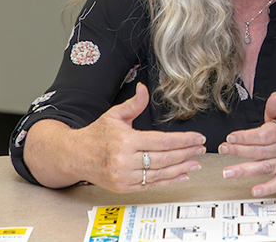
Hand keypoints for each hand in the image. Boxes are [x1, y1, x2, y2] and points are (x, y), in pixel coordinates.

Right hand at [50, 83, 205, 191]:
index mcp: (126, 141)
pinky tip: (181, 175)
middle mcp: (125, 161)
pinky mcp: (124, 187)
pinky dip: (168, 181)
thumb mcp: (113, 115)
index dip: (184, 140)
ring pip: (160, 174)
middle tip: (201, 149)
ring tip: (196, 164)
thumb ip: (133, 104)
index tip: (198, 138)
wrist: (74, 156)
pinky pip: (151, 185)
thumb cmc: (95, 135)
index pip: (162, 141)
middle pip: (164, 158)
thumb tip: (144, 88)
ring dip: (181, 169)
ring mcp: (125, 176)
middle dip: (187, 153)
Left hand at [219, 92, 275, 196]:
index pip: (266, 134)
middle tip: (223, 150)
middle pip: (263, 151)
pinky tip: (254, 191)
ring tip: (228, 172)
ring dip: (246, 170)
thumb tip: (275, 97)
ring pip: (268, 167)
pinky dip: (268, 188)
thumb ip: (275, 106)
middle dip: (240, 151)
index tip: (231, 138)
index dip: (246, 137)